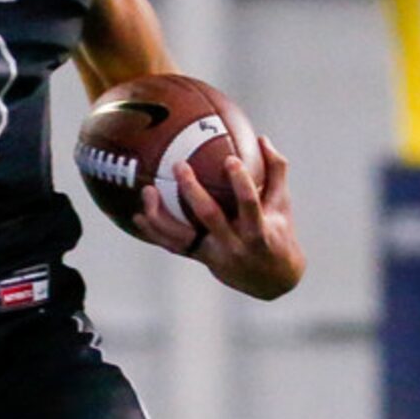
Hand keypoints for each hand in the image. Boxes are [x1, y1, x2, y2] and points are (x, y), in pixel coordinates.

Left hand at [135, 136, 303, 299]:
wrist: (271, 280)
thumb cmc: (279, 233)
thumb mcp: (282, 205)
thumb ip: (275, 172)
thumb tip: (262, 138)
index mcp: (257, 230)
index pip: (249, 204)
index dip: (240, 183)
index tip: (231, 160)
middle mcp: (233, 243)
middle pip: (209, 216)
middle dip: (192, 191)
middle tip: (178, 165)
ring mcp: (213, 253)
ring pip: (181, 236)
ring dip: (160, 214)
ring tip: (147, 190)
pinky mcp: (199, 258)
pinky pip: (172, 245)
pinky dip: (154, 231)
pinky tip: (137, 216)